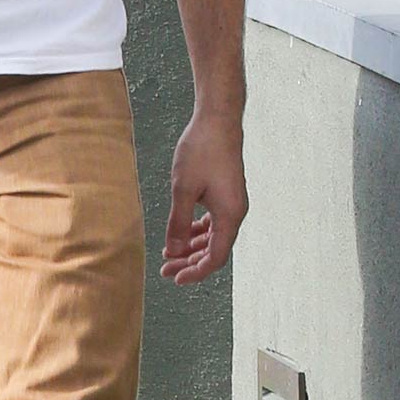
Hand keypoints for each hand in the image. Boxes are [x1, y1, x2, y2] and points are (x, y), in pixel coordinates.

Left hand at [161, 109, 247, 284]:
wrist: (218, 121)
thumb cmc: (201, 150)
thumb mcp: (183, 189)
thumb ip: (178, 222)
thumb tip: (173, 251)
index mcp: (230, 215)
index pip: (216, 257)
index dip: (196, 272)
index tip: (175, 278)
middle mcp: (235, 213)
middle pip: (214, 250)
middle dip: (190, 262)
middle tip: (164, 269)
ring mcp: (231, 204)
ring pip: (213, 237)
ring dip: (192, 247)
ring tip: (168, 254)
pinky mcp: (225, 195)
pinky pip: (213, 222)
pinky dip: (197, 231)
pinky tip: (180, 235)